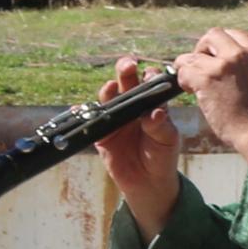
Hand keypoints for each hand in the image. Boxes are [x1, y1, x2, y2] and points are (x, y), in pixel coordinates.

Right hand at [91, 56, 183, 233]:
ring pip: (108, 97)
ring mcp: (115, 118)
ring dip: (107, 90)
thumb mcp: (167, 141)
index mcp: (151, 104)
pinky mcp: (101, 133)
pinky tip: (80, 108)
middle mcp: (132, 106)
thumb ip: (161, 127)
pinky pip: (90, 120)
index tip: (150, 76)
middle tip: (128, 65)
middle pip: (127, 82)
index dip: (149, 76)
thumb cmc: (162, 156)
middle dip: (126, 70)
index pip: (149, 82)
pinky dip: (83, 112)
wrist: (148, 183)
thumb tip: (155, 113)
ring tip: (110, 88)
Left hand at [175, 26, 247, 161]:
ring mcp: (222, 65)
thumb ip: (246, 67)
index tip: (216, 57)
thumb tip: (226, 66)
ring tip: (193, 82)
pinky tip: (192, 91)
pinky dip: (183, 80)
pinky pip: (184, 70)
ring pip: (193, 54)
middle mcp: (240, 54)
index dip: (221, 45)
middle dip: (203, 49)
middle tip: (202, 67)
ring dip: (189, 66)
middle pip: (213, 35)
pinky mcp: (206, 79)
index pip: (234, 34)